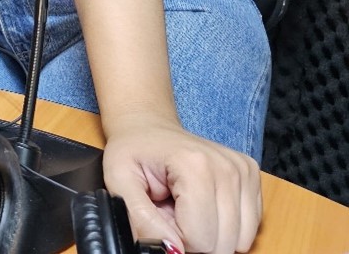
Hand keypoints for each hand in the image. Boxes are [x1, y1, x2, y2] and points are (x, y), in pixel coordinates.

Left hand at [103, 114, 261, 253]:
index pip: (200, 239)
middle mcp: (227, 168)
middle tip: (173, 210)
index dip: (176, 237)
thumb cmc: (133, 152)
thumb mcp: (118, 182)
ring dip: (211, 232)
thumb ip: (140, 219)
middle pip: (223, 243)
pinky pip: (250, 227)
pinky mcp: (251, 175)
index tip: (161, 215)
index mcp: (195, 166)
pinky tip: (204, 203)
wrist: (149, 127)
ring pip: (240, 240)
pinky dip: (226, 225)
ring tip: (187, 207)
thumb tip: (171, 249)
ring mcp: (243, 171)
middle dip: (194, 237)